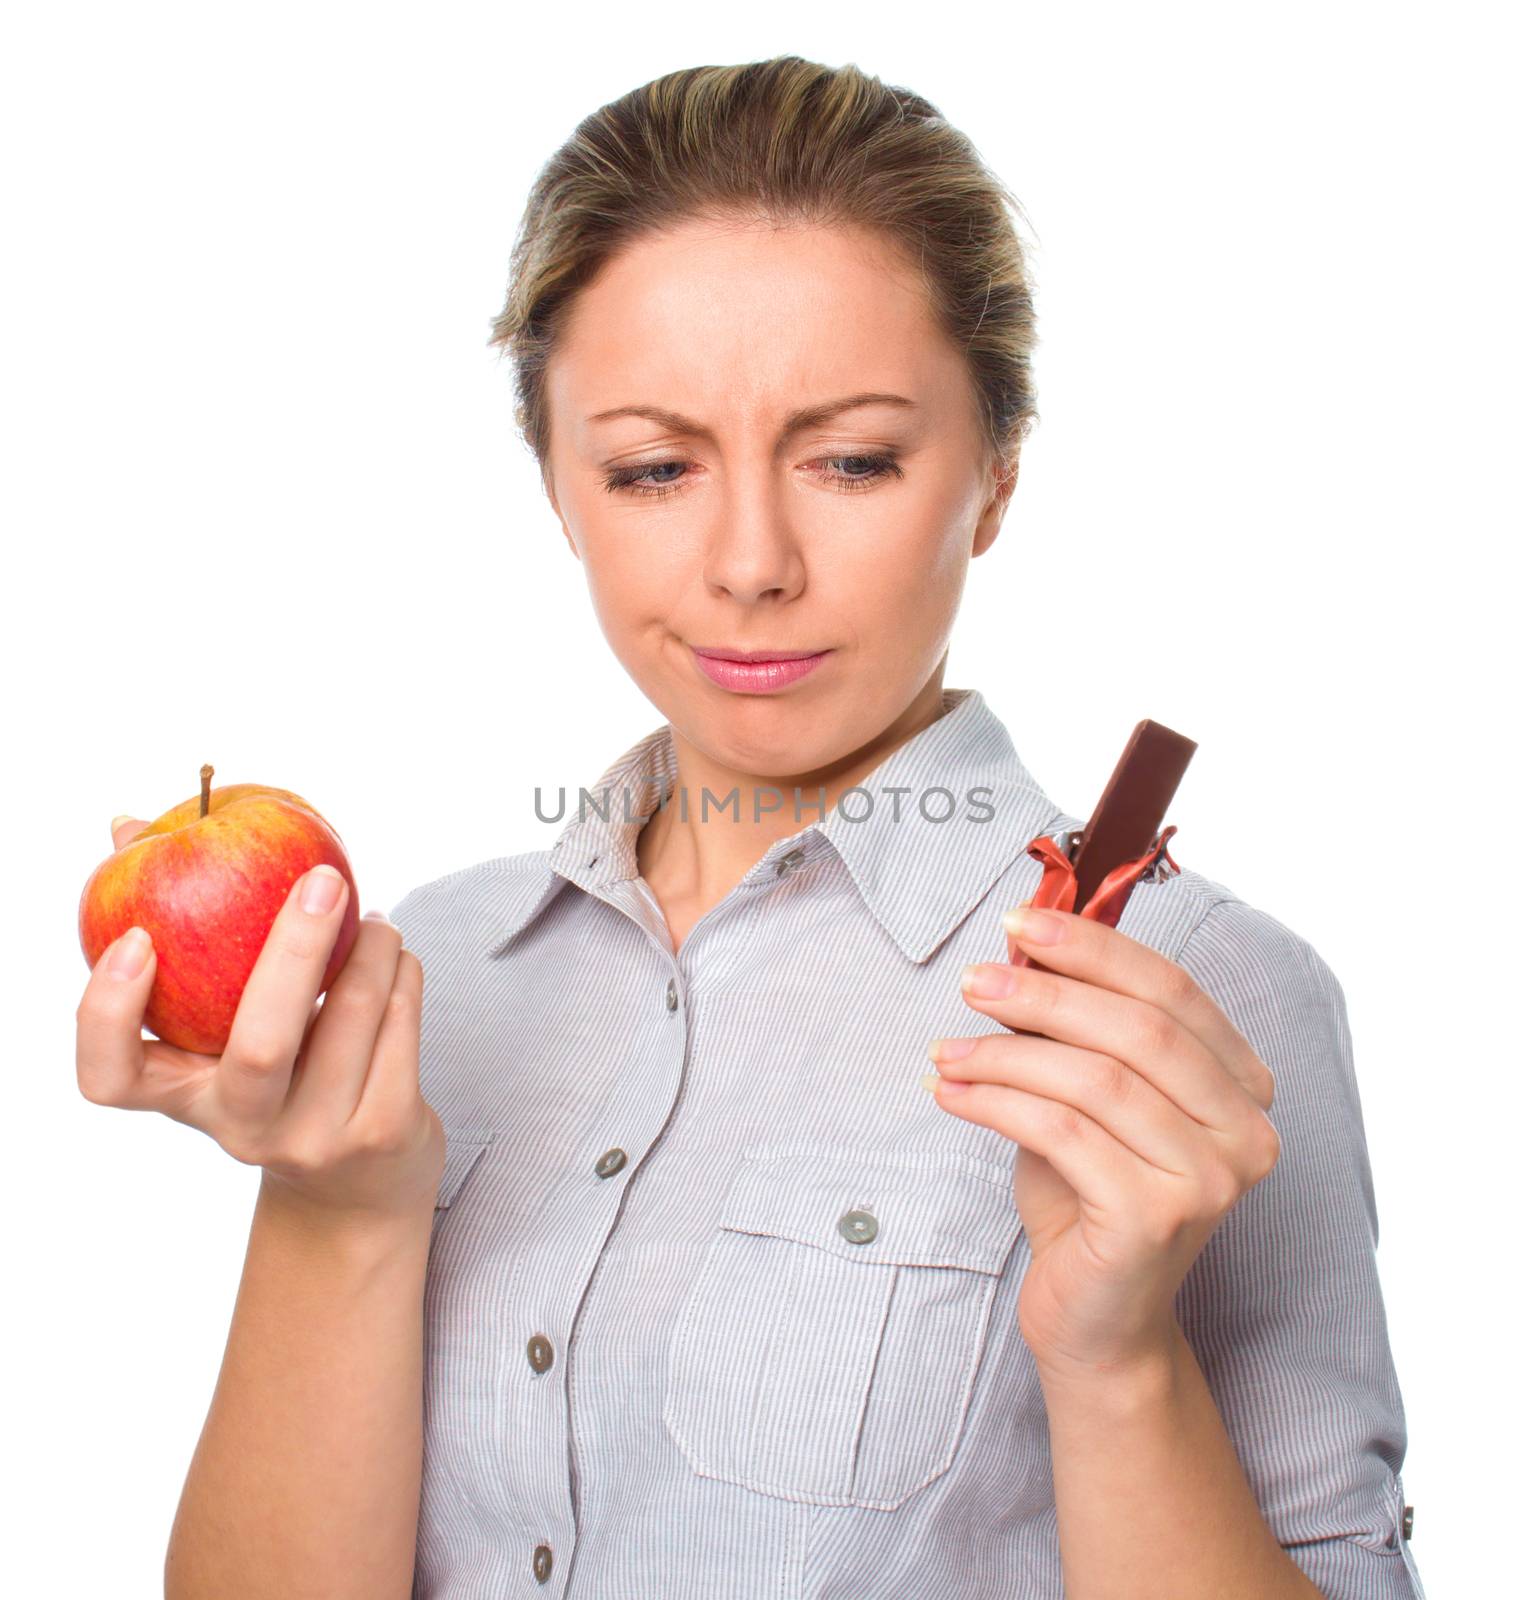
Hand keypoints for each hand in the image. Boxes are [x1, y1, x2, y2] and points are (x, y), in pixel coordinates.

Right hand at [76, 815, 443, 1227]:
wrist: (357, 1187)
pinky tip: (394, 959)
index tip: (135, 939)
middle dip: (297, 950)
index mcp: (184, 1095)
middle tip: (323, 879)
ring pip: (352, 1016)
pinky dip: (402, 975)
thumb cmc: (282, 1076)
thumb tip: (127, 825)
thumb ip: (185, 935)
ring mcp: (316, 1136)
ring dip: (373, 947)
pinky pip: (401, 1025)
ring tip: (372, 920)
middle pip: (261, 1045)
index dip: (107, 1013)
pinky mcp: (384, 1129)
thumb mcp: (222, 1028)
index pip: (111, 1077)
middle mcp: (243, 1127)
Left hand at [924, 903, 1279, 1380]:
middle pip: (1138, 1028)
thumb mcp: (1084, 1096)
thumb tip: (1021, 949)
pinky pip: (1061, 1132)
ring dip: (1005, 1052)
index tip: (1019, 923)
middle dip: (1045, 991)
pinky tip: (951, 1092)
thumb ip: (1073, 1028)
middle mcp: (1246, 1130)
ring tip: (947, 1050)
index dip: (1093, 947)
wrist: (1096, 1318)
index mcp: (1241, 1083)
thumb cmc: (1087, 1196)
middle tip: (973, 979)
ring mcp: (1210, 1178)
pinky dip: (995, 1102)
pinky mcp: (1157, 1217)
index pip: (1171, 988)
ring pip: (1094, 1079)